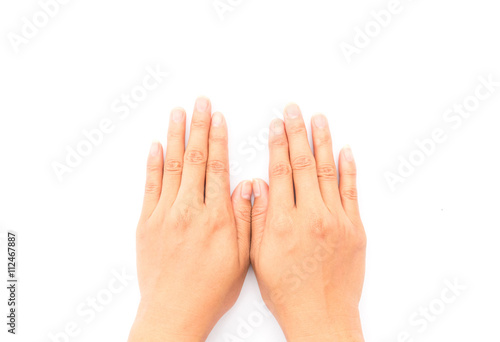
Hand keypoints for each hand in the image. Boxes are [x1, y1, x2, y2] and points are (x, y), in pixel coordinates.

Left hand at [128, 97, 252, 341]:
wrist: (174, 312)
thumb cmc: (211, 289)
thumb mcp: (241, 258)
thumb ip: (246, 219)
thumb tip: (249, 185)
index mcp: (216, 217)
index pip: (216, 167)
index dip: (218, 139)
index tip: (219, 118)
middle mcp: (189, 210)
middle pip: (194, 159)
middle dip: (198, 127)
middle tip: (200, 102)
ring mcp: (164, 215)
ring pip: (171, 167)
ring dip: (175, 136)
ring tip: (178, 113)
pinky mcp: (146, 223)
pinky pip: (149, 187)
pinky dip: (152, 164)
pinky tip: (156, 145)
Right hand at [250, 104, 365, 341]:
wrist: (321, 315)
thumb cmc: (287, 290)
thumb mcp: (259, 257)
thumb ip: (256, 218)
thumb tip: (257, 185)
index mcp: (283, 222)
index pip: (279, 172)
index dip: (277, 144)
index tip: (276, 124)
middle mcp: (311, 215)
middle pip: (303, 164)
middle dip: (297, 133)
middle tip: (295, 110)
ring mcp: (336, 220)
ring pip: (328, 172)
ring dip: (322, 142)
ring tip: (318, 119)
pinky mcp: (355, 229)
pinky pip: (351, 192)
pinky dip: (348, 170)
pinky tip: (345, 151)